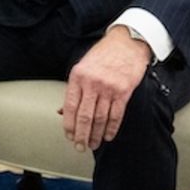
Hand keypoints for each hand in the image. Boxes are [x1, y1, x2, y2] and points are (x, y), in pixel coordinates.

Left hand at [60, 28, 153, 152]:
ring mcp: (109, 88)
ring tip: (94, 144)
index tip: (69, 136)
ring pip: (100, 119)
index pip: (69, 106)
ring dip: (96, 135)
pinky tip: (107, 136)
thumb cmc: (103, 55)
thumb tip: (62, 112)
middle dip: (81, 135)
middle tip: (80, 146)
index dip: (68, 125)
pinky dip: (111, 128)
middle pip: (84, 117)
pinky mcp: (123, 92)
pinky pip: (116, 115)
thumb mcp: (82, 67)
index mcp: (78, 76)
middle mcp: (92, 83)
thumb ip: (73, 89)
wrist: (126, 43)